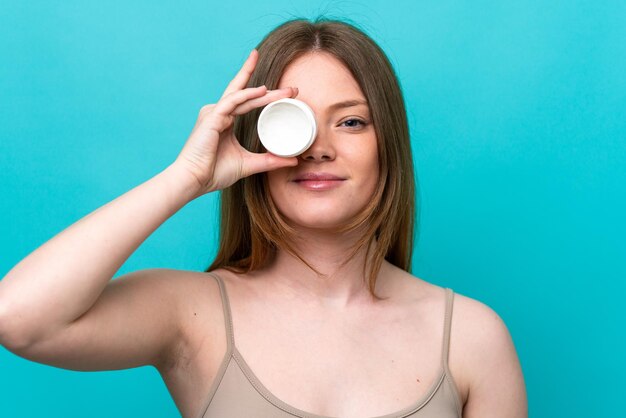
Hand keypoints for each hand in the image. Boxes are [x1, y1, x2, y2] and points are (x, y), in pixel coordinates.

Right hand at [173, 49, 298, 195]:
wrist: (193, 181)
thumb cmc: (214, 173)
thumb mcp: (249, 164)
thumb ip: (269, 160)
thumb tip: (293, 160)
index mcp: (225, 120)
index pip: (248, 101)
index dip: (266, 95)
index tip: (289, 94)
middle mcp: (219, 112)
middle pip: (247, 94)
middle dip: (270, 89)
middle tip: (293, 89)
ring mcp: (214, 113)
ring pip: (243, 96)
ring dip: (265, 92)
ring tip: (286, 91)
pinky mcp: (211, 118)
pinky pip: (232, 102)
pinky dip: (247, 95)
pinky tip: (262, 91)